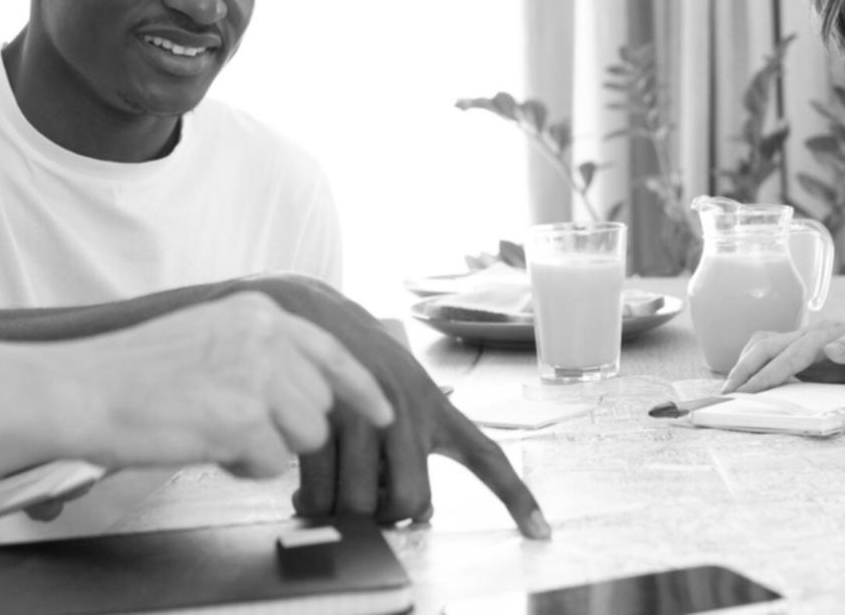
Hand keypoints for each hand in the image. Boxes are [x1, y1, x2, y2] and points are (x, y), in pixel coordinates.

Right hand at [66, 292, 393, 477]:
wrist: (80, 388)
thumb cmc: (134, 372)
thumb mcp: (209, 334)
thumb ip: (261, 351)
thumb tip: (307, 388)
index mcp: (260, 313)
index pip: (333, 352)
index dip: (363, 388)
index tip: (384, 413)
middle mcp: (268, 337)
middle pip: (320, 403)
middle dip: (288, 426)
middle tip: (232, 424)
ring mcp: (259, 376)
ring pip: (305, 435)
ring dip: (267, 446)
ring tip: (214, 431)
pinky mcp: (243, 418)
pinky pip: (272, 461)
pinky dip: (242, 465)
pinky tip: (204, 445)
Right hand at [239, 276, 549, 539]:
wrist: (306, 310)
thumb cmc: (357, 359)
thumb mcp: (402, 387)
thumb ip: (413, 441)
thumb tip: (415, 509)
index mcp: (435, 406)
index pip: (486, 455)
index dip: (516, 497)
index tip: (543, 532)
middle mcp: (407, 410)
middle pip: (412, 501)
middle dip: (388, 518)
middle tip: (369, 504)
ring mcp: (365, 412)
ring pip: (359, 503)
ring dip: (340, 511)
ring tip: (327, 492)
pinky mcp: (321, 416)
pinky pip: (317, 492)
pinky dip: (307, 501)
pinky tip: (301, 488)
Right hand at [722, 319, 844, 392]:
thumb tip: (832, 348)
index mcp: (822, 337)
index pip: (787, 357)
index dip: (766, 374)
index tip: (746, 391)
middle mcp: (807, 335)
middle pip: (765, 346)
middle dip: (743, 369)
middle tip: (726, 392)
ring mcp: (801, 341)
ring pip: (762, 346)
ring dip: (744, 364)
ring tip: (731, 387)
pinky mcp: (800, 350)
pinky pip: (769, 353)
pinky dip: (753, 364)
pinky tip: (747, 380)